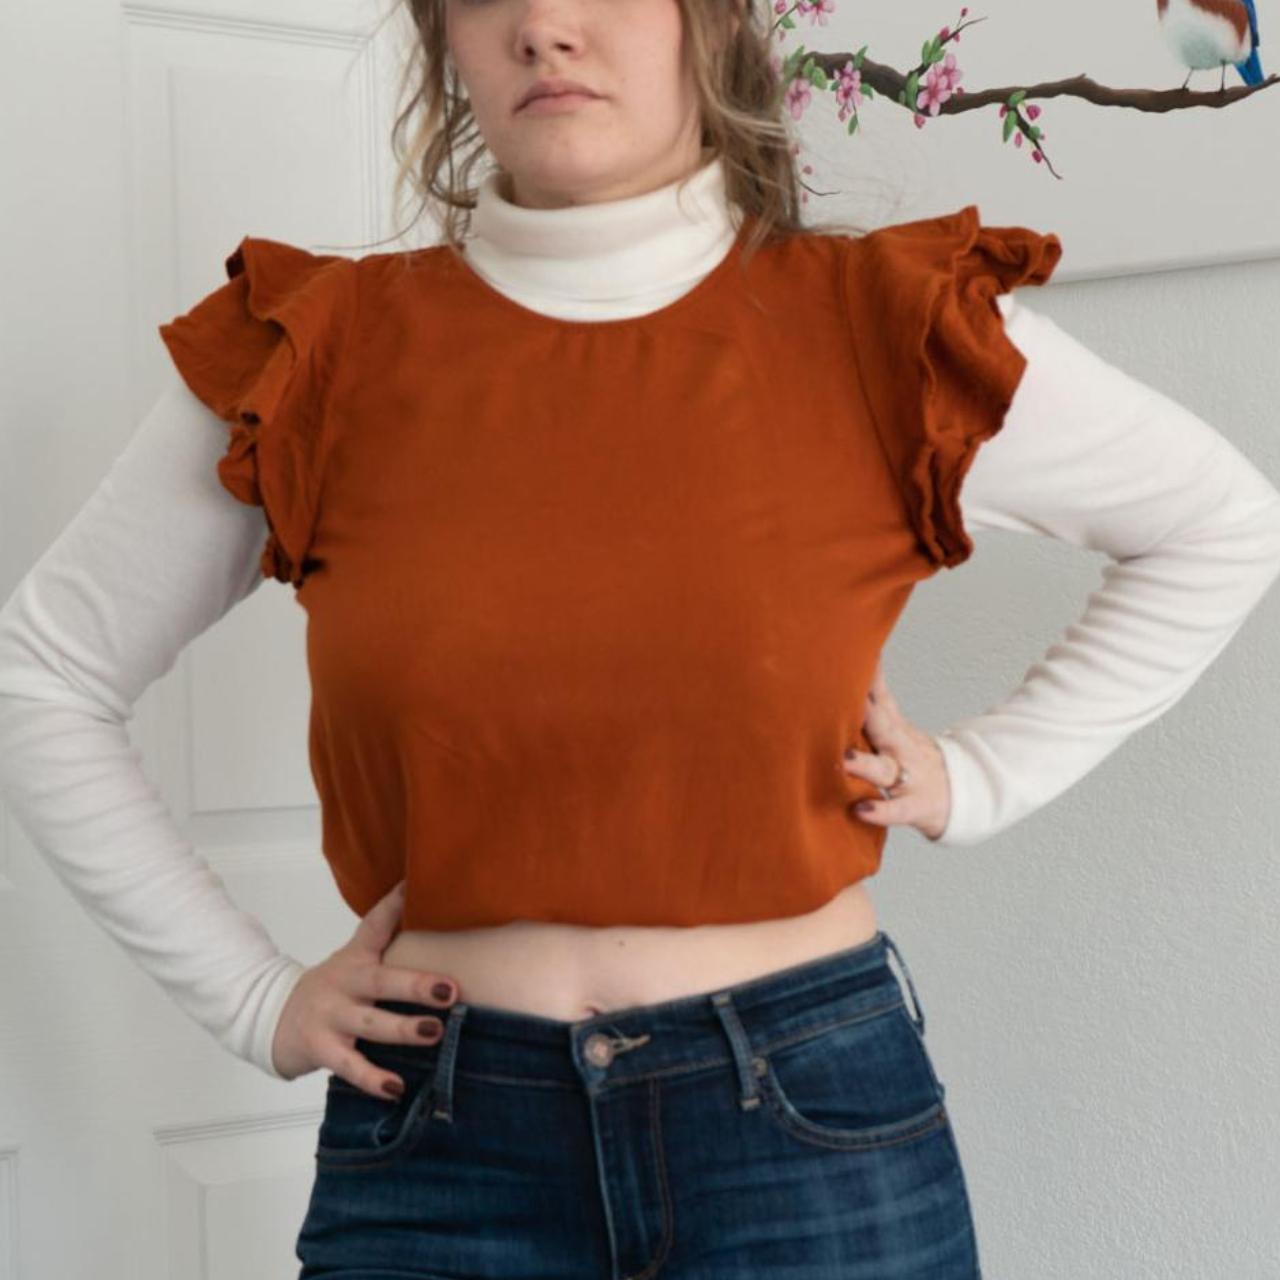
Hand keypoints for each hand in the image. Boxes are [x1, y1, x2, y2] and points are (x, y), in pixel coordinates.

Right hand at [270, 878, 460, 1098]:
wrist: (274, 1017)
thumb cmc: (335, 988)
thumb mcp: (356, 960)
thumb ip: (390, 943)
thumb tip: (437, 918)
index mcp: (356, 958)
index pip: (375, 925)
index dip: (393, 904)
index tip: (412, 885)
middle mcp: (344, 983)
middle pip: (381, 982)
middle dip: (415, 985)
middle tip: (450, 989)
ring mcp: (331, 1016)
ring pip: (369, 1024)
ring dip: (402, 1030)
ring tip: (434, 1032)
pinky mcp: (321, 1049)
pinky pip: (350, 1066)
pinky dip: (373, 1078)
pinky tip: (396, 1087)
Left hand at [843, 660, 951, 841]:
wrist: (962, 793)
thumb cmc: (913, 758)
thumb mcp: (897, 726)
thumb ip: (875, 699)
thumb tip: (858, 662)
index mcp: (893, 729)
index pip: (880, 698)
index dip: (867, 678)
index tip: (847, 655)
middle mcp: (899, 749)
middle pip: (882, 726)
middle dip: (865, 712)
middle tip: (837, 699)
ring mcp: (908, 777)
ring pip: (885, 769)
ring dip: (866, 765)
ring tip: (846, 760)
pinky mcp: (914, 805)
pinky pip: (897, 810)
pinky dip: (880, 811)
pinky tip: (861, 810)